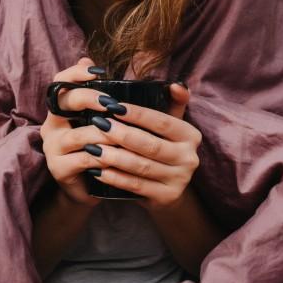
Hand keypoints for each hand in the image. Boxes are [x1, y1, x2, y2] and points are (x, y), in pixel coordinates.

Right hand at [39, 57, 110, 207]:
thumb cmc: (100, 150)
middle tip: (113, 103)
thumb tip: (90, 60)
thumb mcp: (102, 122)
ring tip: (125, 134)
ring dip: (104, 134)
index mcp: (60, 109)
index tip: (99, 72)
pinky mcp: (58, 169)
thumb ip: (102, 95)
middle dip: (90, 98)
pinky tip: (120, 157)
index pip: (60, 82)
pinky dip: (104, 157)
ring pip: (78, 134)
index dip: (75, 73)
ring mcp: (52, 148)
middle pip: (64, 102)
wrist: (90, 190)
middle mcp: (51, 125)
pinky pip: (83, 159)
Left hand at [86, 82, 200, 209]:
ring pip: (141, 166)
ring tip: (92, 148)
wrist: (168, 190)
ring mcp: (180, 180)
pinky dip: (115, 178)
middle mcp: (189, 158)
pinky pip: (136, 186)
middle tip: (98, 124)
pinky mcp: (166, 198)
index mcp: (191, 136)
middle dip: (121, 134)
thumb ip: (173, 102)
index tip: (112, 106)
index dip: (137, 113)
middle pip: (151, 145)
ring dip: (114, 157)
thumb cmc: (163, 148)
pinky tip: (97, 170)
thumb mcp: (170, 125)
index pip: (162, 121)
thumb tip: (176, 85)